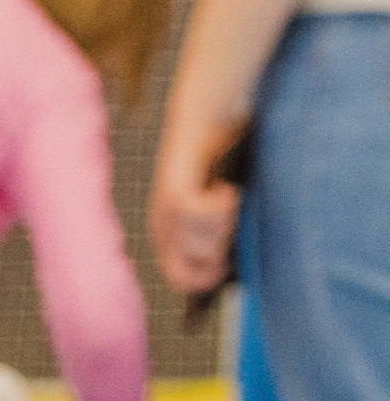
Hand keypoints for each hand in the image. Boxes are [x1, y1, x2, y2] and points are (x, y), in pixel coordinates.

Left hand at [148, 165, 238, 296]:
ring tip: (228, 199)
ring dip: (226, 224)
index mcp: (170, 239)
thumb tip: (237, 263)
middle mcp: (163, 231)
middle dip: (221, 252)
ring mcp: (166, 215)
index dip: (208, 278)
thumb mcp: (220, 209)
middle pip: (197, 267)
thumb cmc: (221, 163)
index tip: (228, 264)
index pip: (183, 279)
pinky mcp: (174, 196)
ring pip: (204, 243)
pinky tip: (224, 189)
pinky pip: (202, 216)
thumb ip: (224, 235)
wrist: (204, 121)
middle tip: (232, 221)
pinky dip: (222, 205)